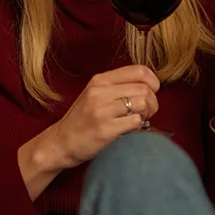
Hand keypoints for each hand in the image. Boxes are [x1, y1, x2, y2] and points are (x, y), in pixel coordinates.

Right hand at [40, 65, 159, 169]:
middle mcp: (101, 92)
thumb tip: (149, 87)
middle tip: (145, 113)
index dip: (153, 82)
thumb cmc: (81, 120)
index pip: (139, 71)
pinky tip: (129, 131)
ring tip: (137, 121)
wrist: (60, 143)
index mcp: (100, 80)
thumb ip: (118, 87)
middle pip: (145, 89)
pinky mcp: (105, 129)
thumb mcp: (94, 94)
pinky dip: (138, 128)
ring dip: (146, 115)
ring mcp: (102, 111)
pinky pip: (136, 123)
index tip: (151, 93)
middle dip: (152, 103)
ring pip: (143, 104)